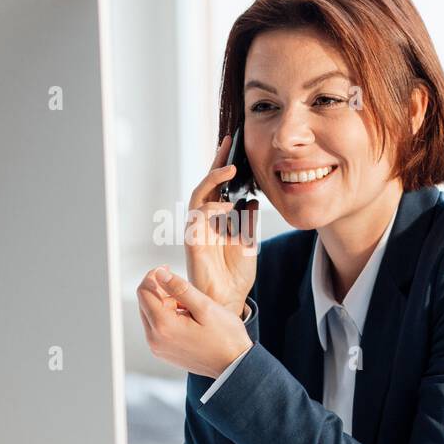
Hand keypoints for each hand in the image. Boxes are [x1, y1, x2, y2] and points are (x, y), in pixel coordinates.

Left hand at [137, 266, 253, 377]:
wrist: (233, 365)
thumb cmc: (225, 336)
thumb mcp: (205, 306)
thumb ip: (180, 288)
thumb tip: (159, 274)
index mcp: (163, 326)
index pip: (144, 291)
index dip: (154, 275)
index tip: (168, 269)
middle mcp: (154, 339)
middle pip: (145, 303)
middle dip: (161, 291)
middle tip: (185, 292)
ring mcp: (157, 348)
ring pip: (150, 315)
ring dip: (165, 305)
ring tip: (190, 308)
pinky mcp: (163, 353)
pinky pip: (157, 328)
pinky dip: (168, 318)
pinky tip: (188, 320)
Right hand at [185, 134, 258, 318]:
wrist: (229, 299)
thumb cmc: (235, 274)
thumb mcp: (248, 241)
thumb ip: (248, 221)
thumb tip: (250, 199)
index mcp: (217, 219)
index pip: (218, 187)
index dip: (223, 165)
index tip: (233, 144)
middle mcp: (203, 221)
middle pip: (206, 185)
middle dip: (215, 163)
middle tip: (228, 144)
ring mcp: (196, 229)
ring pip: (198, 196)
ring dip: (212, 180)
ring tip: (229, 169)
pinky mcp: (192, 241)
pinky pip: (197, 217)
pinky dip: (211, 208)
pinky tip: (227, 206)